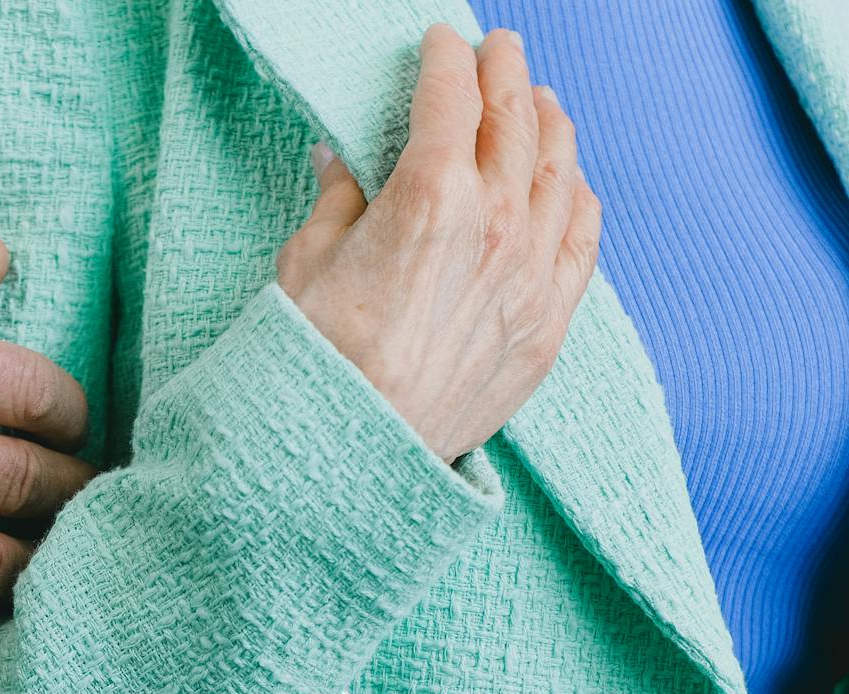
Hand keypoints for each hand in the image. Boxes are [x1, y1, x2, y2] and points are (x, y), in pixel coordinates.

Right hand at [274, 25, 601, 460]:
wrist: (352, 455)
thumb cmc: (314, 364)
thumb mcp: (305, 265)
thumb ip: (336, 204)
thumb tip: (340, 166)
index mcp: (431, 196)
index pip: (451, 97)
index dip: (445, 59)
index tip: (441, 43)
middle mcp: (498, 224)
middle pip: (515, 119)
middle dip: (504, 73)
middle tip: (497, 51)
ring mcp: (532, 275)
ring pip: (561, 170)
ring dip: (550, 124)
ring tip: (539, 103)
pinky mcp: (548, 324)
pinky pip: (583, 238)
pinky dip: (579, 196)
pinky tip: (569, 182)